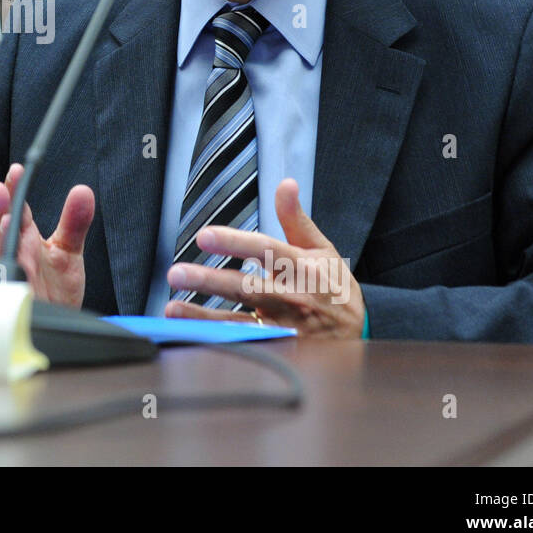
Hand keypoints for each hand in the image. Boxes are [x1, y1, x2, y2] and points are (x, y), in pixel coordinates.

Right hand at [0, 163, 94, 308]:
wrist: (61, 321)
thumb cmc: (56, 287)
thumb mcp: (69, 249)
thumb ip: (75, 222)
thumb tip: (84, 191)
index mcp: (26, 239)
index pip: (17, 210)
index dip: (14, 191)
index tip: (16, 171)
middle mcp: (18, 255)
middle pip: (3, 229)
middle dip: (0, 210)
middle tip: (0, 190)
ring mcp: (18, 277)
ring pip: (5, 256)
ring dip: (3, 239)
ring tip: (6, 220)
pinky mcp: (23, 299)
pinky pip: (15, 286)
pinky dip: (15, 274)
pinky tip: (18, 261)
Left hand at [164, 178, 365, 337]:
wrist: (360, 332)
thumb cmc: (334, 286)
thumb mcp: (321, 249)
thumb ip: (296, 218)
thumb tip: (285, 184)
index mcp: (301, 266)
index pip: (264, 250)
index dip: (234, 242)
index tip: (204, 236)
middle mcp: (292, 296)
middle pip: (246, 287)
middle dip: (209, 280)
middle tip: (176, 273)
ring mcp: (285, 326)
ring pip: (240, 321)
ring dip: (204, 316)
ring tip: (173, 308)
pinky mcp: (280, 348)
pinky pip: (245, 344)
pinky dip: (218, 340)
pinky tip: (191, 334)